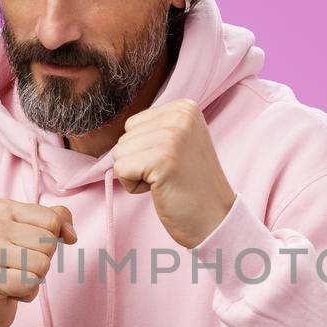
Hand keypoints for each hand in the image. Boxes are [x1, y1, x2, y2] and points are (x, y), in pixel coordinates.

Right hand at [0, 198, 76, 326]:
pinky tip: (9, 291)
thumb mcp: (30, 232)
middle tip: (18, 266)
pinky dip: (27, 293)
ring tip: (13, 277)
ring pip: (42, 265)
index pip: (52, 220)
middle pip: (48, 243)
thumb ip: (56, 220)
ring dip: (34, 278)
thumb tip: (71, 235)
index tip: (28, 247)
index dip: (51, 240)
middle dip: (41, 260)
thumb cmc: (8, 264)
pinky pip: (31, 285)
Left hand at [110, 98, 236, 249]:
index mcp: (186, 108)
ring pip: (119, 153)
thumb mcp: (180, 142)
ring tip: (167, 181)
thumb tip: (111, 131)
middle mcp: (180, 116)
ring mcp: (172, 136)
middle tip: (170, 175)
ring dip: (137, 174)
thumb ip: (155, 129)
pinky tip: (160, 189)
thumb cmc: (192, 185)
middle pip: (125, 137)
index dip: (145, 149)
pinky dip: (134, 186)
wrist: (215, 219)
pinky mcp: (161, 159)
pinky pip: (120, 170)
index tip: (173, 162)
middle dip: (139, 161)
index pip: (134, 124)